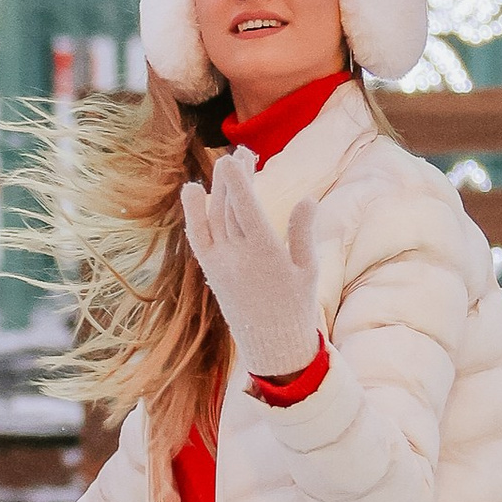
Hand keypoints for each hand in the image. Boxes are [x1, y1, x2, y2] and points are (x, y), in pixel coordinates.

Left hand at [178, 148, 321, 381]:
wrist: (272, 347)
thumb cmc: (297, 307)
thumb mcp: (307, 270)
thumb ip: (303, 233)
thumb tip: (308, 199)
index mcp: (265, 256)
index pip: (246, 211)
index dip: (238, 183)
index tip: (234, 159)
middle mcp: (237, 258)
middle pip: (228, 207)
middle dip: (233, 177)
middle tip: (244, 154)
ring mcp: (220, 265)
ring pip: (213, 218)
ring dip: (217, 189)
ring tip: (229, 166)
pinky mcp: (211, 272)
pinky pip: (198, 237)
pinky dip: (193, 213)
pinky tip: (192, 190)